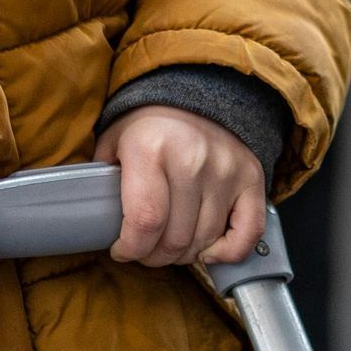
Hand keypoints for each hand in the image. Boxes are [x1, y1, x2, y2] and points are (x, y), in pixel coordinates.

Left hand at [96, 108, 264, 270]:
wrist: (197, 95)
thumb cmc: (150, 125)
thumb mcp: (114, 141)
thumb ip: (103, 181)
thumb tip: (98, 221)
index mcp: (151, 149)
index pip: (145, 222)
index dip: (131, 248)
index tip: (122, 250)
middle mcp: (192, 161)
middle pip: (175, 239)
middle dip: (153, 256)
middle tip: (145, 249)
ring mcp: (226, 172)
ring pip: (205, 242)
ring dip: (183, 256)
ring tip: (170, 244)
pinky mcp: (252, 179)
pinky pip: (248, 233)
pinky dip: (228, 253)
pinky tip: (209, 250)